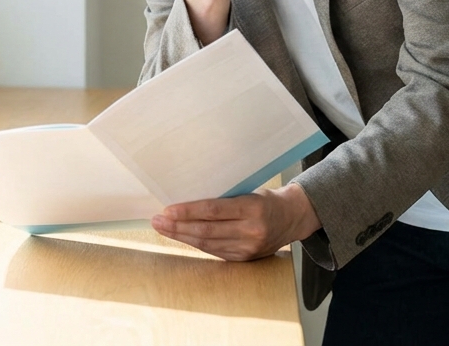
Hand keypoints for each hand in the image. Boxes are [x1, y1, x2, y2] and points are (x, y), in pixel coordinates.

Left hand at [151, 183, 320, 261]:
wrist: (292, 218)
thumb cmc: (265, 199)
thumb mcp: (248, 191)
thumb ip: (223, 198)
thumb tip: (186, 199)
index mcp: (252, 208)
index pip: (213, 210)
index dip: (188, 212)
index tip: (167, 210)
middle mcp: (251, 230)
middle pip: (206, 230)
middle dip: (177, 226)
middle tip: (157, 221)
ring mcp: (248, 247)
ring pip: (207, 244)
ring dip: (181, 237)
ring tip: (163, 229)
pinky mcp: (244, 258)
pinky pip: (214, 251)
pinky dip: (195, 244)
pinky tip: (181, 237)